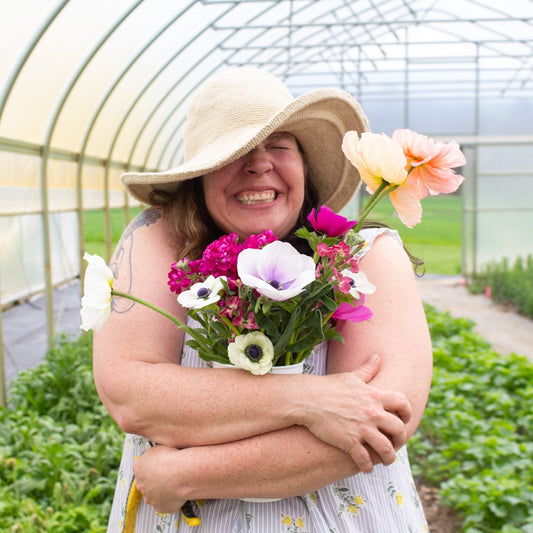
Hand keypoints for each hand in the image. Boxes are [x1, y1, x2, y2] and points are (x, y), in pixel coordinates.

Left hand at [133, 445, 186, 513]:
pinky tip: (178, 491)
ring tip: (175, 482)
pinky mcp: (161, 507)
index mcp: (138, 468)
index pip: (141, 469)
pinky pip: (166, 504)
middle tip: (168, 475)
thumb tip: (154, 457)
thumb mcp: (157, 448)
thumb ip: (151, 456)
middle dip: (155, 481)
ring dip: (163, 491)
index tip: (160, 466)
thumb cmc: (171, 458)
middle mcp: (141, 485)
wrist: (180, 472)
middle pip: (146, 484)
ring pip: (155, 495)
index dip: (152, 467)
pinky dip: (171, 499)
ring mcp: (150, 498)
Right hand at [301, 353, 410, 472]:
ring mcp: (361, 428)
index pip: (402, 403)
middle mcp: (372, 413)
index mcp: (374, 396)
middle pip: (399, 429)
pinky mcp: (349, 442)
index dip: (407, 413)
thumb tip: (377, 356)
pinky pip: (365, 459)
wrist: (307, 399)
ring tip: (385, 460)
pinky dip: (368, 466)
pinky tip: (366, 467)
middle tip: (396, 443)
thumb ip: (367, 369)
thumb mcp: (350, 376)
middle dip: (401, 439)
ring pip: (386, 449)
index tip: (405, 419)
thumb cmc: (328, 386)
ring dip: (389, 457)